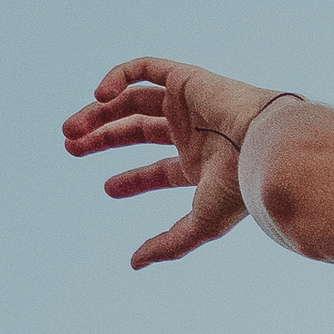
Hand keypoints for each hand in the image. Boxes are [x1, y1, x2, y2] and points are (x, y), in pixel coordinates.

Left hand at [62, 57, 283, 267]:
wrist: (264, 144)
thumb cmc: (239, 186)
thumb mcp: (201, 223)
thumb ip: (169, 244)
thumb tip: (134, 264)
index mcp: (200, 165)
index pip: (158, 170)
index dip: (130, 180)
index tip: (106, 189)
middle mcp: (193, 133)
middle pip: (138, 129)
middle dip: (102, 137)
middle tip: (70, 145)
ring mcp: (189, 104)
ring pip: (133, 100)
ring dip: (99, 110)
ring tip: (71, 128)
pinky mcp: (185, 79)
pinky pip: (144, 69)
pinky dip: (117, 77)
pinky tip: (98, 95)